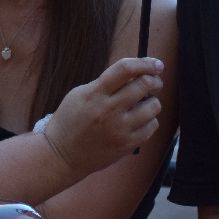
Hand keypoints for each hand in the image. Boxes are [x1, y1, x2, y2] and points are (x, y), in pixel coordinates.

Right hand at [43, 57, 163, 177]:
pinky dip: (150, 121)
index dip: (145, 63)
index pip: (125, 69)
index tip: (156, 64)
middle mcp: (109, 109)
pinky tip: (140, 121)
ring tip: (144, 104)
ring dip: (152, 102)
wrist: (63, 154)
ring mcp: (119, 128)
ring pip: (153, 107)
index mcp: (95, 93)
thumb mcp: (79, 95)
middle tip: (155, 82)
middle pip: (144, 85)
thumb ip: (104, 84)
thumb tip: (133, 75)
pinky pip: (151, 127)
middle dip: (155, 80)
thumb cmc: (70, 121)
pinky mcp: (127, 144)